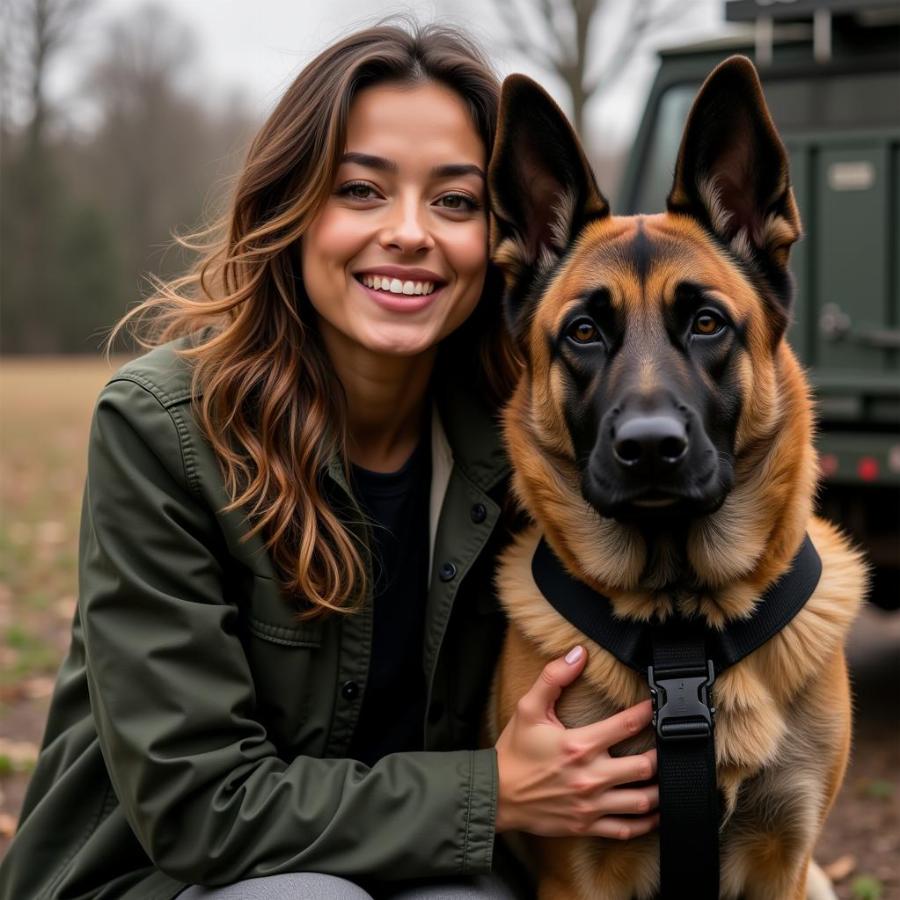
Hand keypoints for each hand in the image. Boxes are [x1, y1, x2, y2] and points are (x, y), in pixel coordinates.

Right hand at [494, 645, 658, 839]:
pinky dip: (646, 822)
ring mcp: (591, 804)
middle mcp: (590, 776)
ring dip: (659, 789)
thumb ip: (553, 678)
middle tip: (667, 744)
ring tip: (666, 777)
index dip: (648, 712)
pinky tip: (653, 811)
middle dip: (662, 754)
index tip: (656, 706)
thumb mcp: (528, 708)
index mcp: (579, 745)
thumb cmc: (514, 751)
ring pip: (641, 801)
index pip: (626, 725)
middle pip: (644, 767)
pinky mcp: (587, 824)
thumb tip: (578, 654)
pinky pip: (627, 828)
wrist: (497, 793)